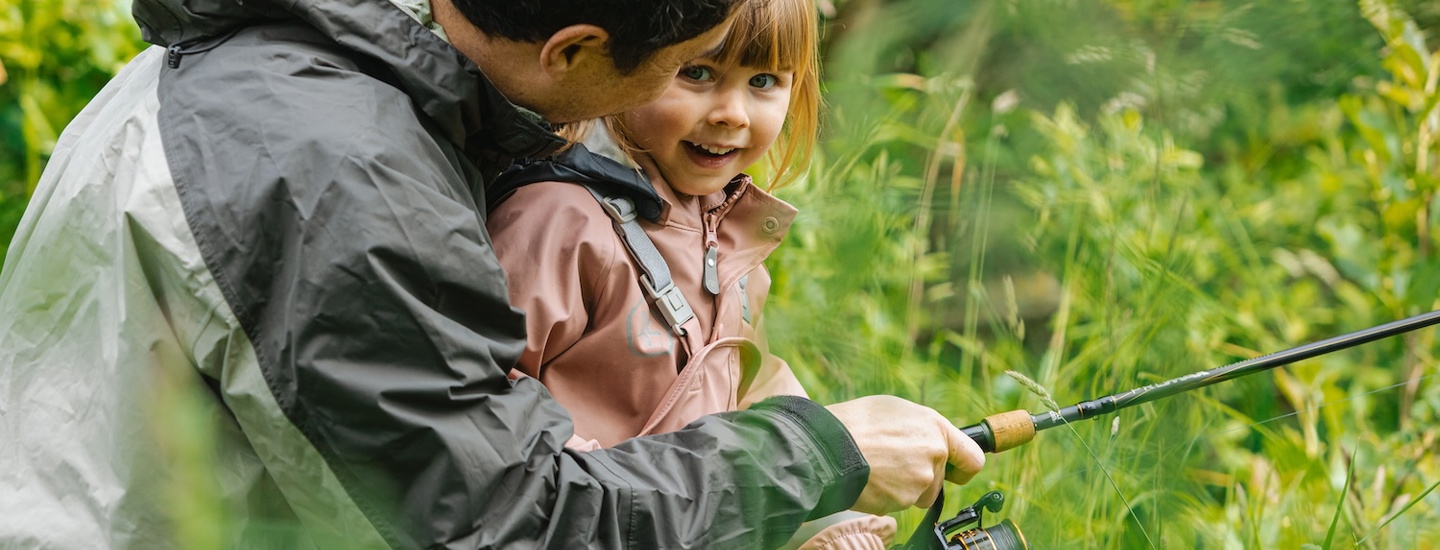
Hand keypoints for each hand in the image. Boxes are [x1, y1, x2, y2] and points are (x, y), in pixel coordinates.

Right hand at [825, 396, 984, 514]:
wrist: (827, 446)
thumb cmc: (855, 423)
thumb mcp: (894, 410)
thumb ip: (922, 428)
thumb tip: (931, 440)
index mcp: (935, 428)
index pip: (973, 458)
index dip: (963, 467)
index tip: (956, 471)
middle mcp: (934, 454)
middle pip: (939, 479)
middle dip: (920, 476)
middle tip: (891, 462)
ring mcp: (921, 480)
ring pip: (919, 493)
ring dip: (904, 488)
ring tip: (877, 468)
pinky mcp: (904, 500)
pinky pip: (899, 503)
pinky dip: (886, 495)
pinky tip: (870, 479)